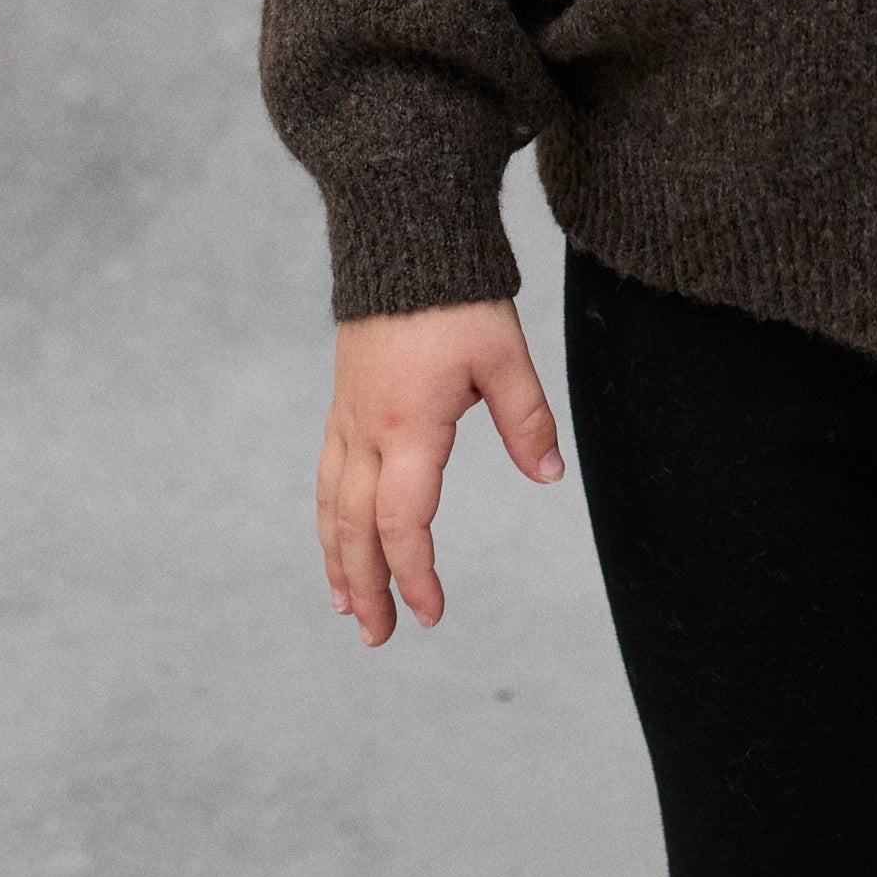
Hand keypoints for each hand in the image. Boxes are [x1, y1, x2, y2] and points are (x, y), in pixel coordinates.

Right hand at [318, 296, 565, 644]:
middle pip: (356, 528)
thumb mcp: (503, 355)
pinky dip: (328, 517)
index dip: (415, 575)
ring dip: (338, 559)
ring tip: (347, 605)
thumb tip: (550, 476)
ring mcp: (348, 416)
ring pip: (332, 505)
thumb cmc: (457, 296)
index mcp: (409, 428)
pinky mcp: (343, 401)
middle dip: (368, 586)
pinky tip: (336, 534)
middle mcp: (367, 431)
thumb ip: (526, 419)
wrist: (402, 238)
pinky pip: (326, 475)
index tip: (432, 612)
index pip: (403, 523)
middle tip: (378, 638)